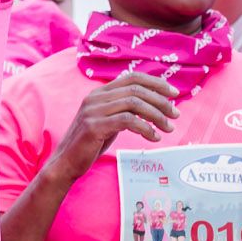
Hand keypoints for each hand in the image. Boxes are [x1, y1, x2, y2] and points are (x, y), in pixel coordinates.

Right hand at [49, 72, 176, 182]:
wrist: (66, 162)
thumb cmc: (90, 144)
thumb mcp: (108, 121)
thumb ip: (123, 110)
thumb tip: (151, 106)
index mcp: (99, 93)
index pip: (132, 77)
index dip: (156, 82)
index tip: (174, 93)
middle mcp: (95, 98)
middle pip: (136, 89)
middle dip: (161, 101)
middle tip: (175, 115)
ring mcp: (93, 111)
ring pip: (134, 103)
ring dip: (156, 115)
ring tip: (168, 128)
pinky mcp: (94, 126)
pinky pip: (127, 121)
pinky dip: (145, 128)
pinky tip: (153, 138)